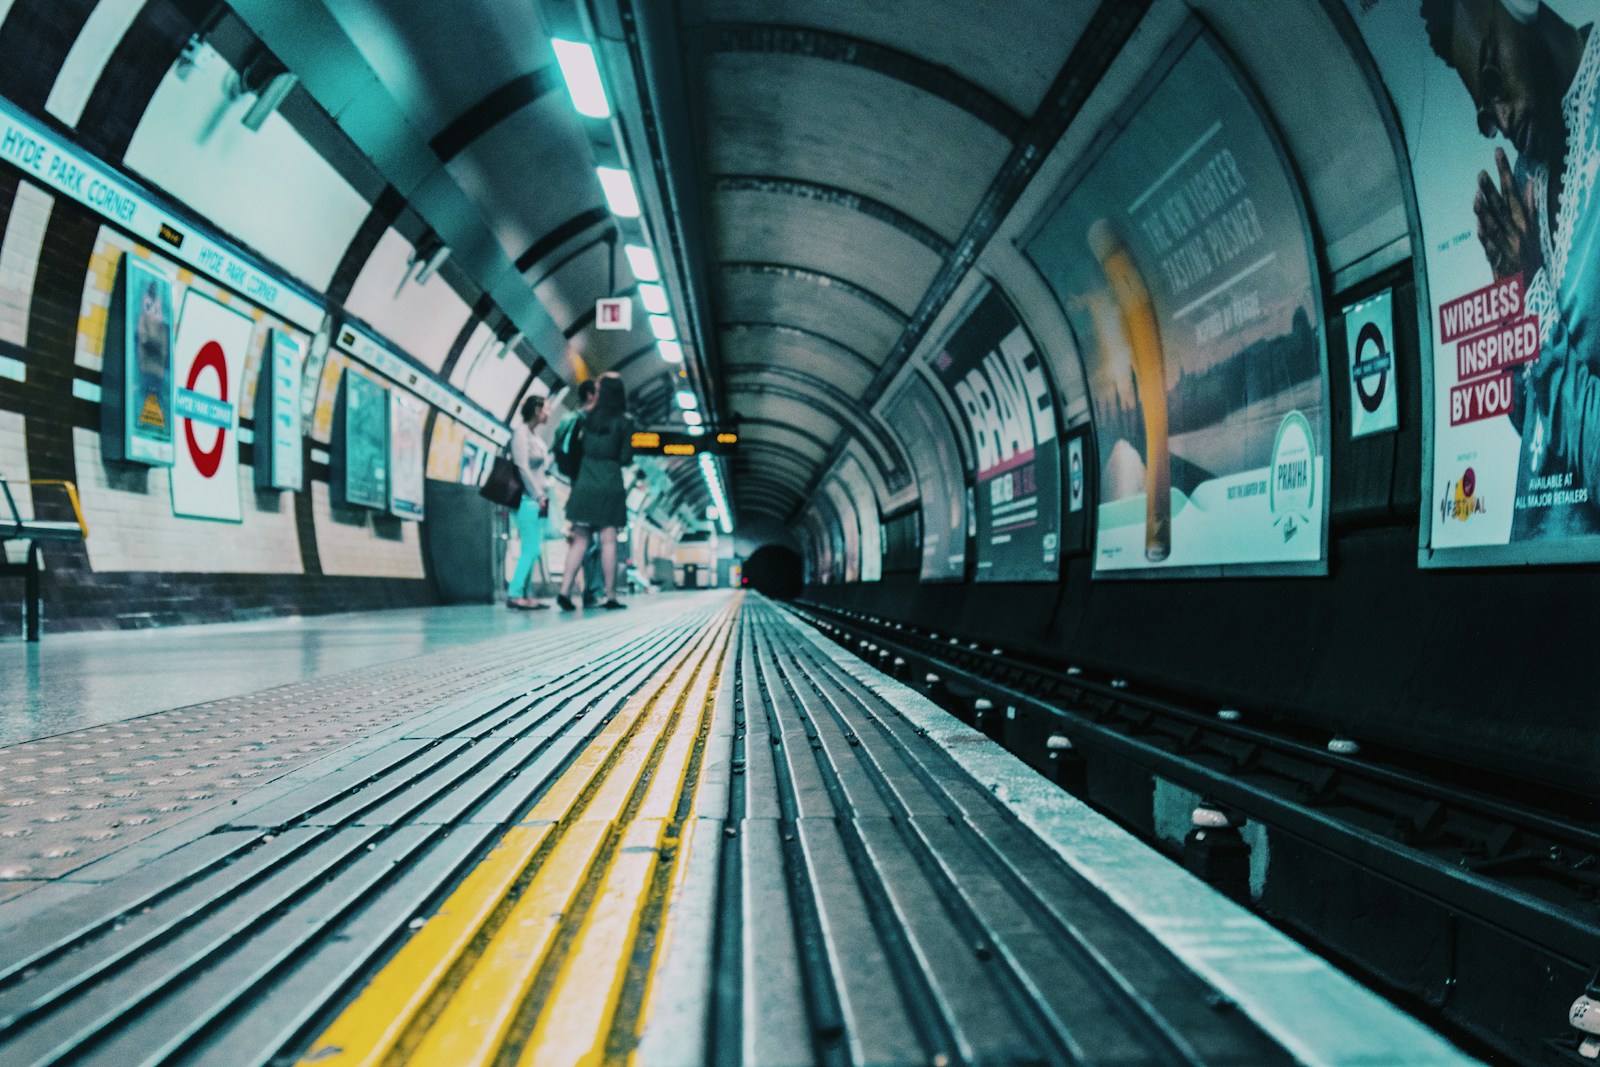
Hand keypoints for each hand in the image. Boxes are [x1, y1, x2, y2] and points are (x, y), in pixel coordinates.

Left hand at [1475, 147, 1541, 281]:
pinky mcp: (1501, 260)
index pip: (1512, 190)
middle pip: (1502, 206)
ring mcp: (1509, 245)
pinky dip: (1486, 237)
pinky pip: (1492, 247)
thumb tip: (1528, 183)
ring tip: (1477, 196)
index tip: (1497, 154)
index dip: (1505, 171)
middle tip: (1481, 173)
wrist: (1528, 285)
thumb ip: (1528, 205)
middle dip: (1491, 189)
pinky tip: (1479, 227)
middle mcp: (1517, 230)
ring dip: (1486, 211)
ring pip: (1496, 225)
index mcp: (1524, 219)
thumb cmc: (1528, 255)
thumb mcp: (1532, 228)